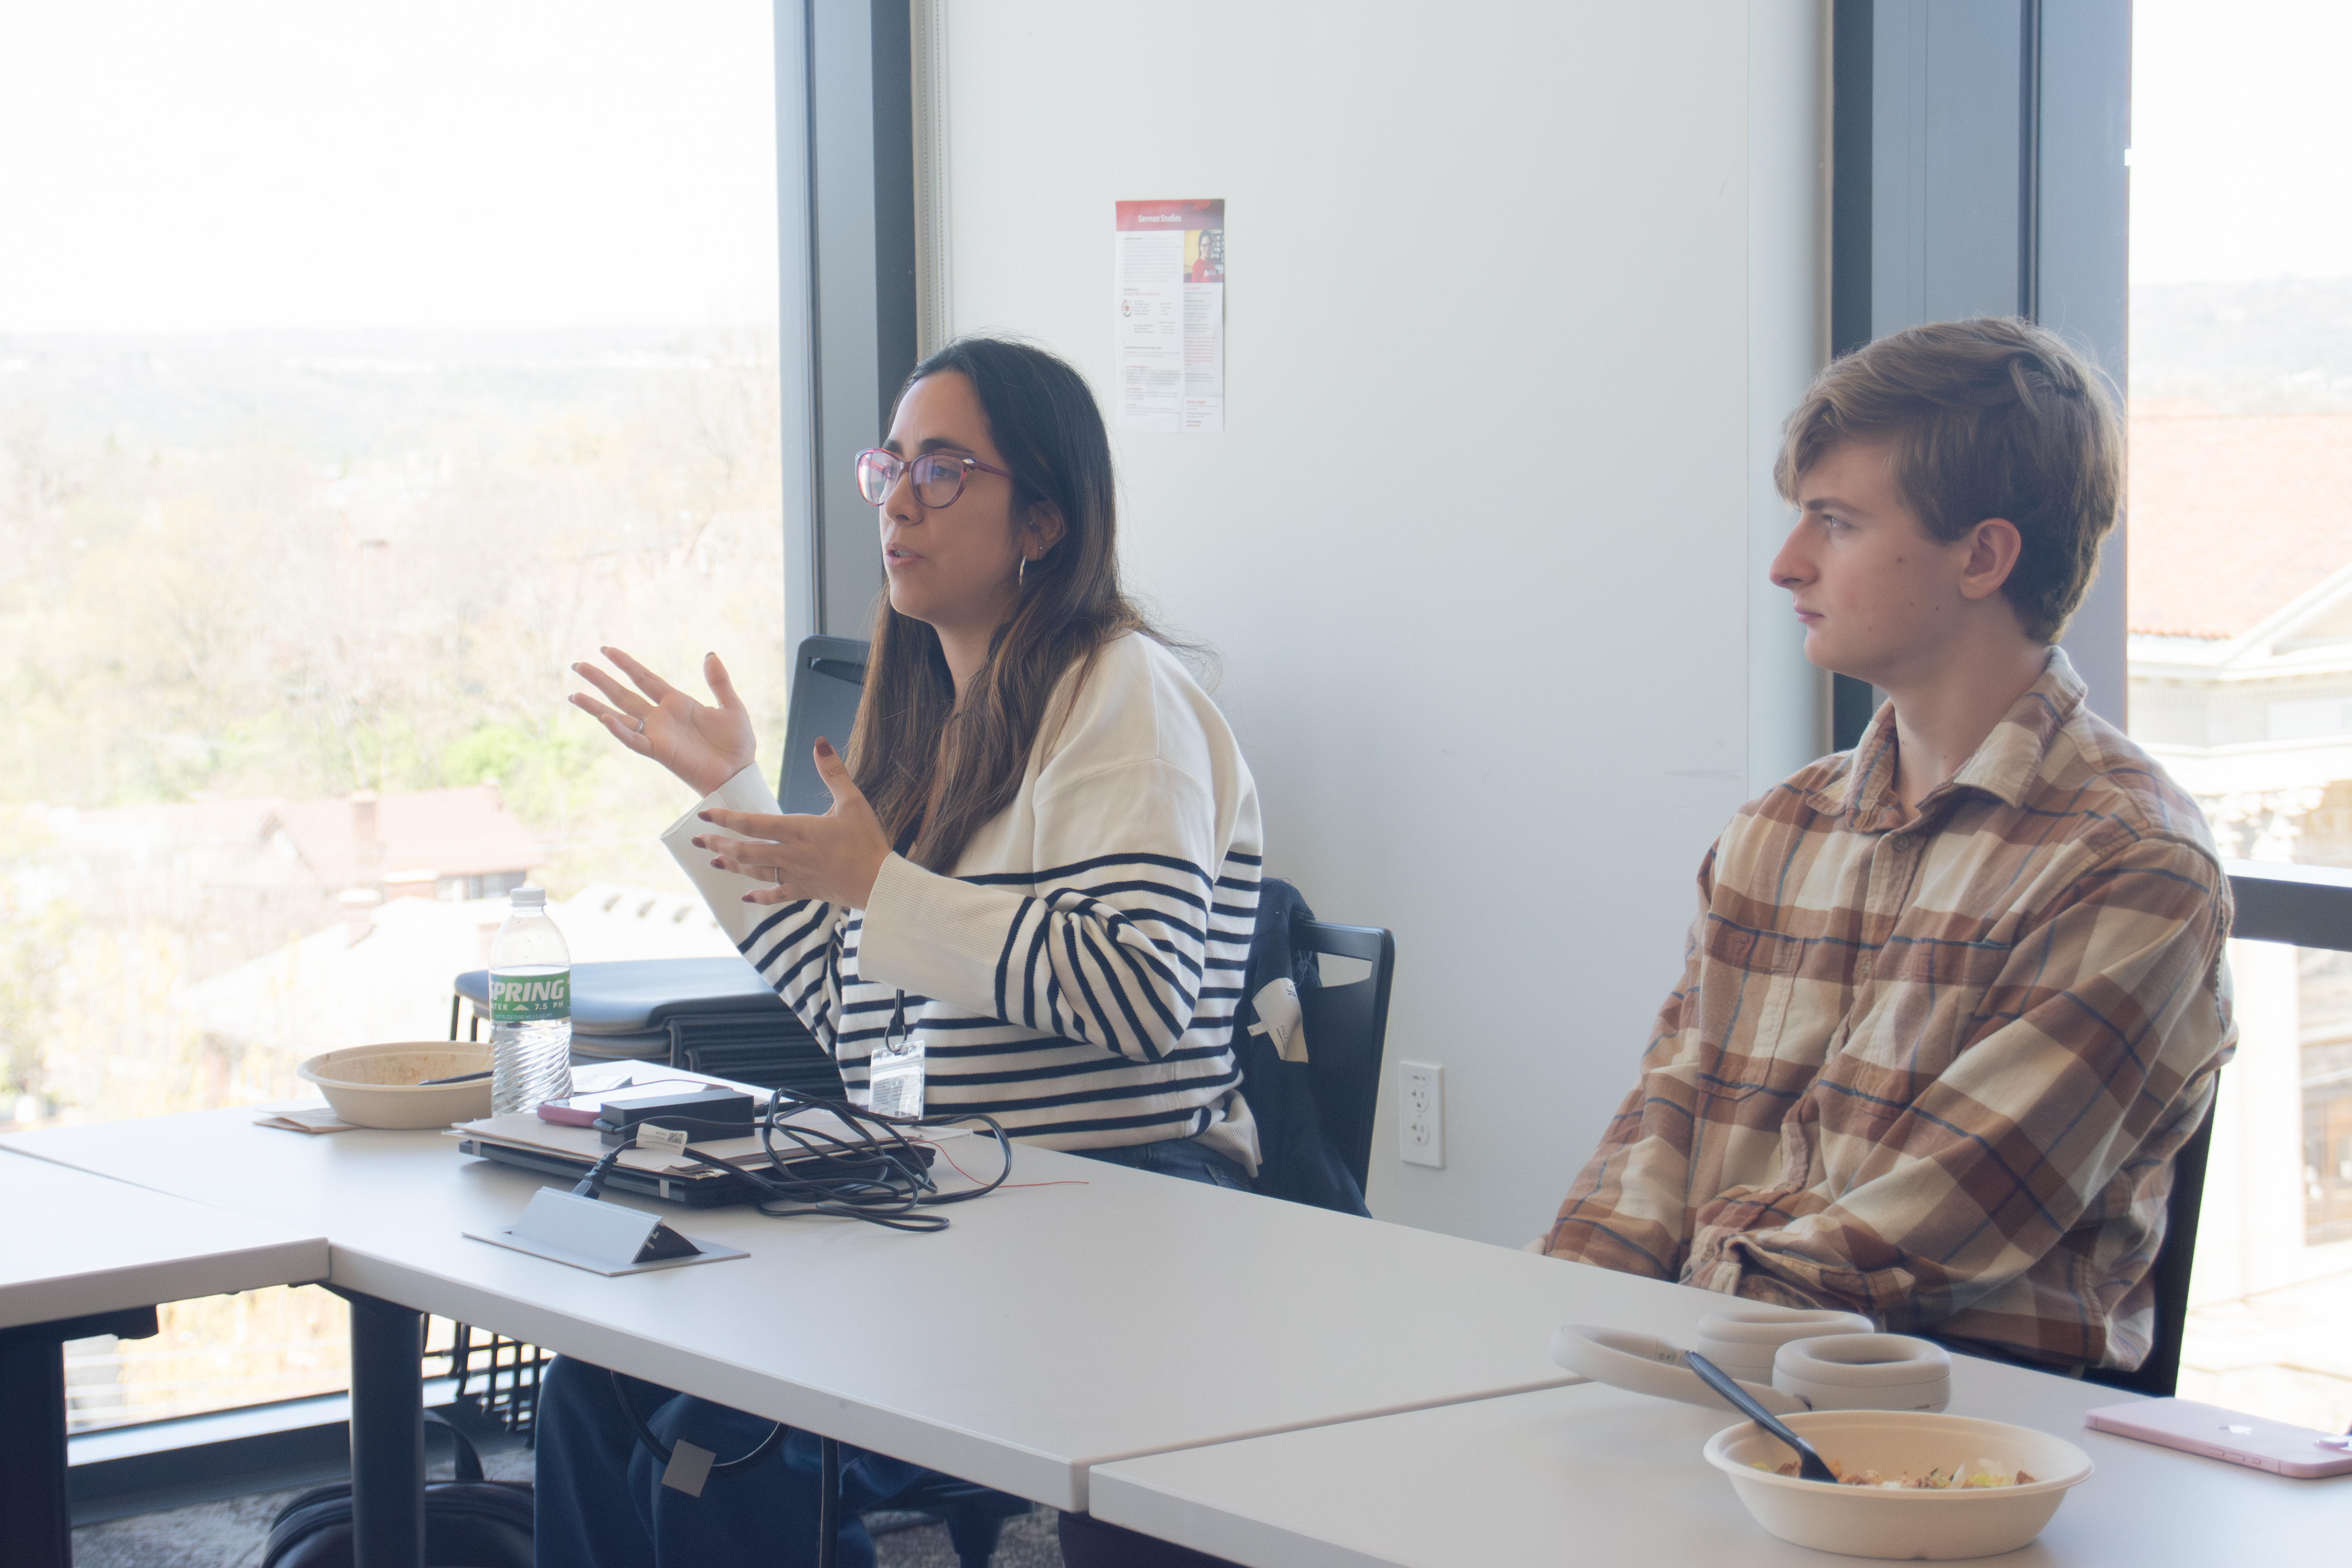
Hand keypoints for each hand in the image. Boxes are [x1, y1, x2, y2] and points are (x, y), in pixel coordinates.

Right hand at [570, 647, 755, 796]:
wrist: (739, 773)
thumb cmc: (737, 745)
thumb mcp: (732, 706)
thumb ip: (719, 681)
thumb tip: (709, 654)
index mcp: (677, 703)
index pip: (644, 678)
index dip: (626, 664)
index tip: (606, 649)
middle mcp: (661, 717)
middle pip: (623, 694)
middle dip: (600, 680)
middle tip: (577, 665)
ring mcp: (657, 734)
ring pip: (620, 716)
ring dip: (596, 706)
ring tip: (573, 694)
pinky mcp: (659, 751)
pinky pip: (634, 740)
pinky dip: (619, 729)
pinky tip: (605, 717)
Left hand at [692, 738, 891, 908]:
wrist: (881, 884)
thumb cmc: (868, 841)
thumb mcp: (854, 801)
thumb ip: (833, 772)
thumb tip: (819, 742)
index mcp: (799, 830)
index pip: (753, 824)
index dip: (727, 818)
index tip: (705, 814)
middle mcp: (791, 854)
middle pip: (746, 851)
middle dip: (719, 845)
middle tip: (698, 842)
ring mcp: (797, 875)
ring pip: (757, 872)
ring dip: (733, 867)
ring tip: (714, 862)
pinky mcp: (807, 891)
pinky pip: (777, 894)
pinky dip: (760, 897)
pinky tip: (746, 897)